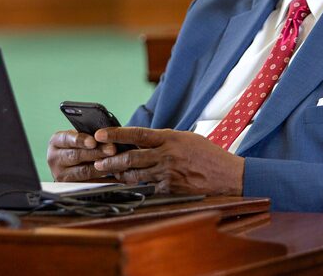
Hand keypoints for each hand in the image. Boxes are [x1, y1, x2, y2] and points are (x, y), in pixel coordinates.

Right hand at [47, 130, 118, 181]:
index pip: (67, 140)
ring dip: (102, 166)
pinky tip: (114, 173)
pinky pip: (90, 183)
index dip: (80, 140)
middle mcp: (55, 159)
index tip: (93, 141)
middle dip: (96, 152)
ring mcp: (61, 175)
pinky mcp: (72, 186)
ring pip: (83, 171)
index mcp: (56, 142)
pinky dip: (104, 178)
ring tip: (115, 161)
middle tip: (111, 149)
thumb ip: (89, 135)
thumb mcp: (78, 137)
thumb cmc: (78, 144)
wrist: (70, 162)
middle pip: (76, 156)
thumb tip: (106, 134)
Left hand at [92, 127, 244, 195]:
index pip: (136, 134)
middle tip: (96, 162)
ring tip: (106, 173)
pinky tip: (129, 185)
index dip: (115, 134)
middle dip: (110, 160)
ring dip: (119, 174)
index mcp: (169, 138)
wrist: (227, 175)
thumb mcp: (185, 138)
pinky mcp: (170, 188)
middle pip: (130, 157)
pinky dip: (138, 185)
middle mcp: (166, 155)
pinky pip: (148, 187)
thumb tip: (142, 140)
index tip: (99, 134)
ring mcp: (167, 173)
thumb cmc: (207, 154)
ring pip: (135, 174)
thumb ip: (163, 139)